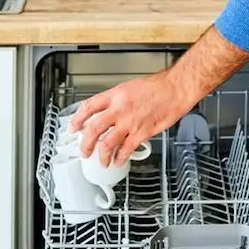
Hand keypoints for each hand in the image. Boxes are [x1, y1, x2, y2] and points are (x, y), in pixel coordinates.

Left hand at [69, 71, 194, 164]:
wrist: (175, 89)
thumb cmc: (157, 87)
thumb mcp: (129, 88)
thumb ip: (116, 100)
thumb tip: (106, 112)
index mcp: (115, 95)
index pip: (88, 107)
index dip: (77, 119)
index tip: (73, 127)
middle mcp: (119, 109)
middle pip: (93, 129)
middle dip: (85, 144)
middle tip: (84, 151)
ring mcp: (130, 122)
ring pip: (107, 143)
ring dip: (102, 156)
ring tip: (102, 161)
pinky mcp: (142, 133)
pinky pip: (126, 149)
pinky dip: (120, 158)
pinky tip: (119, 160)